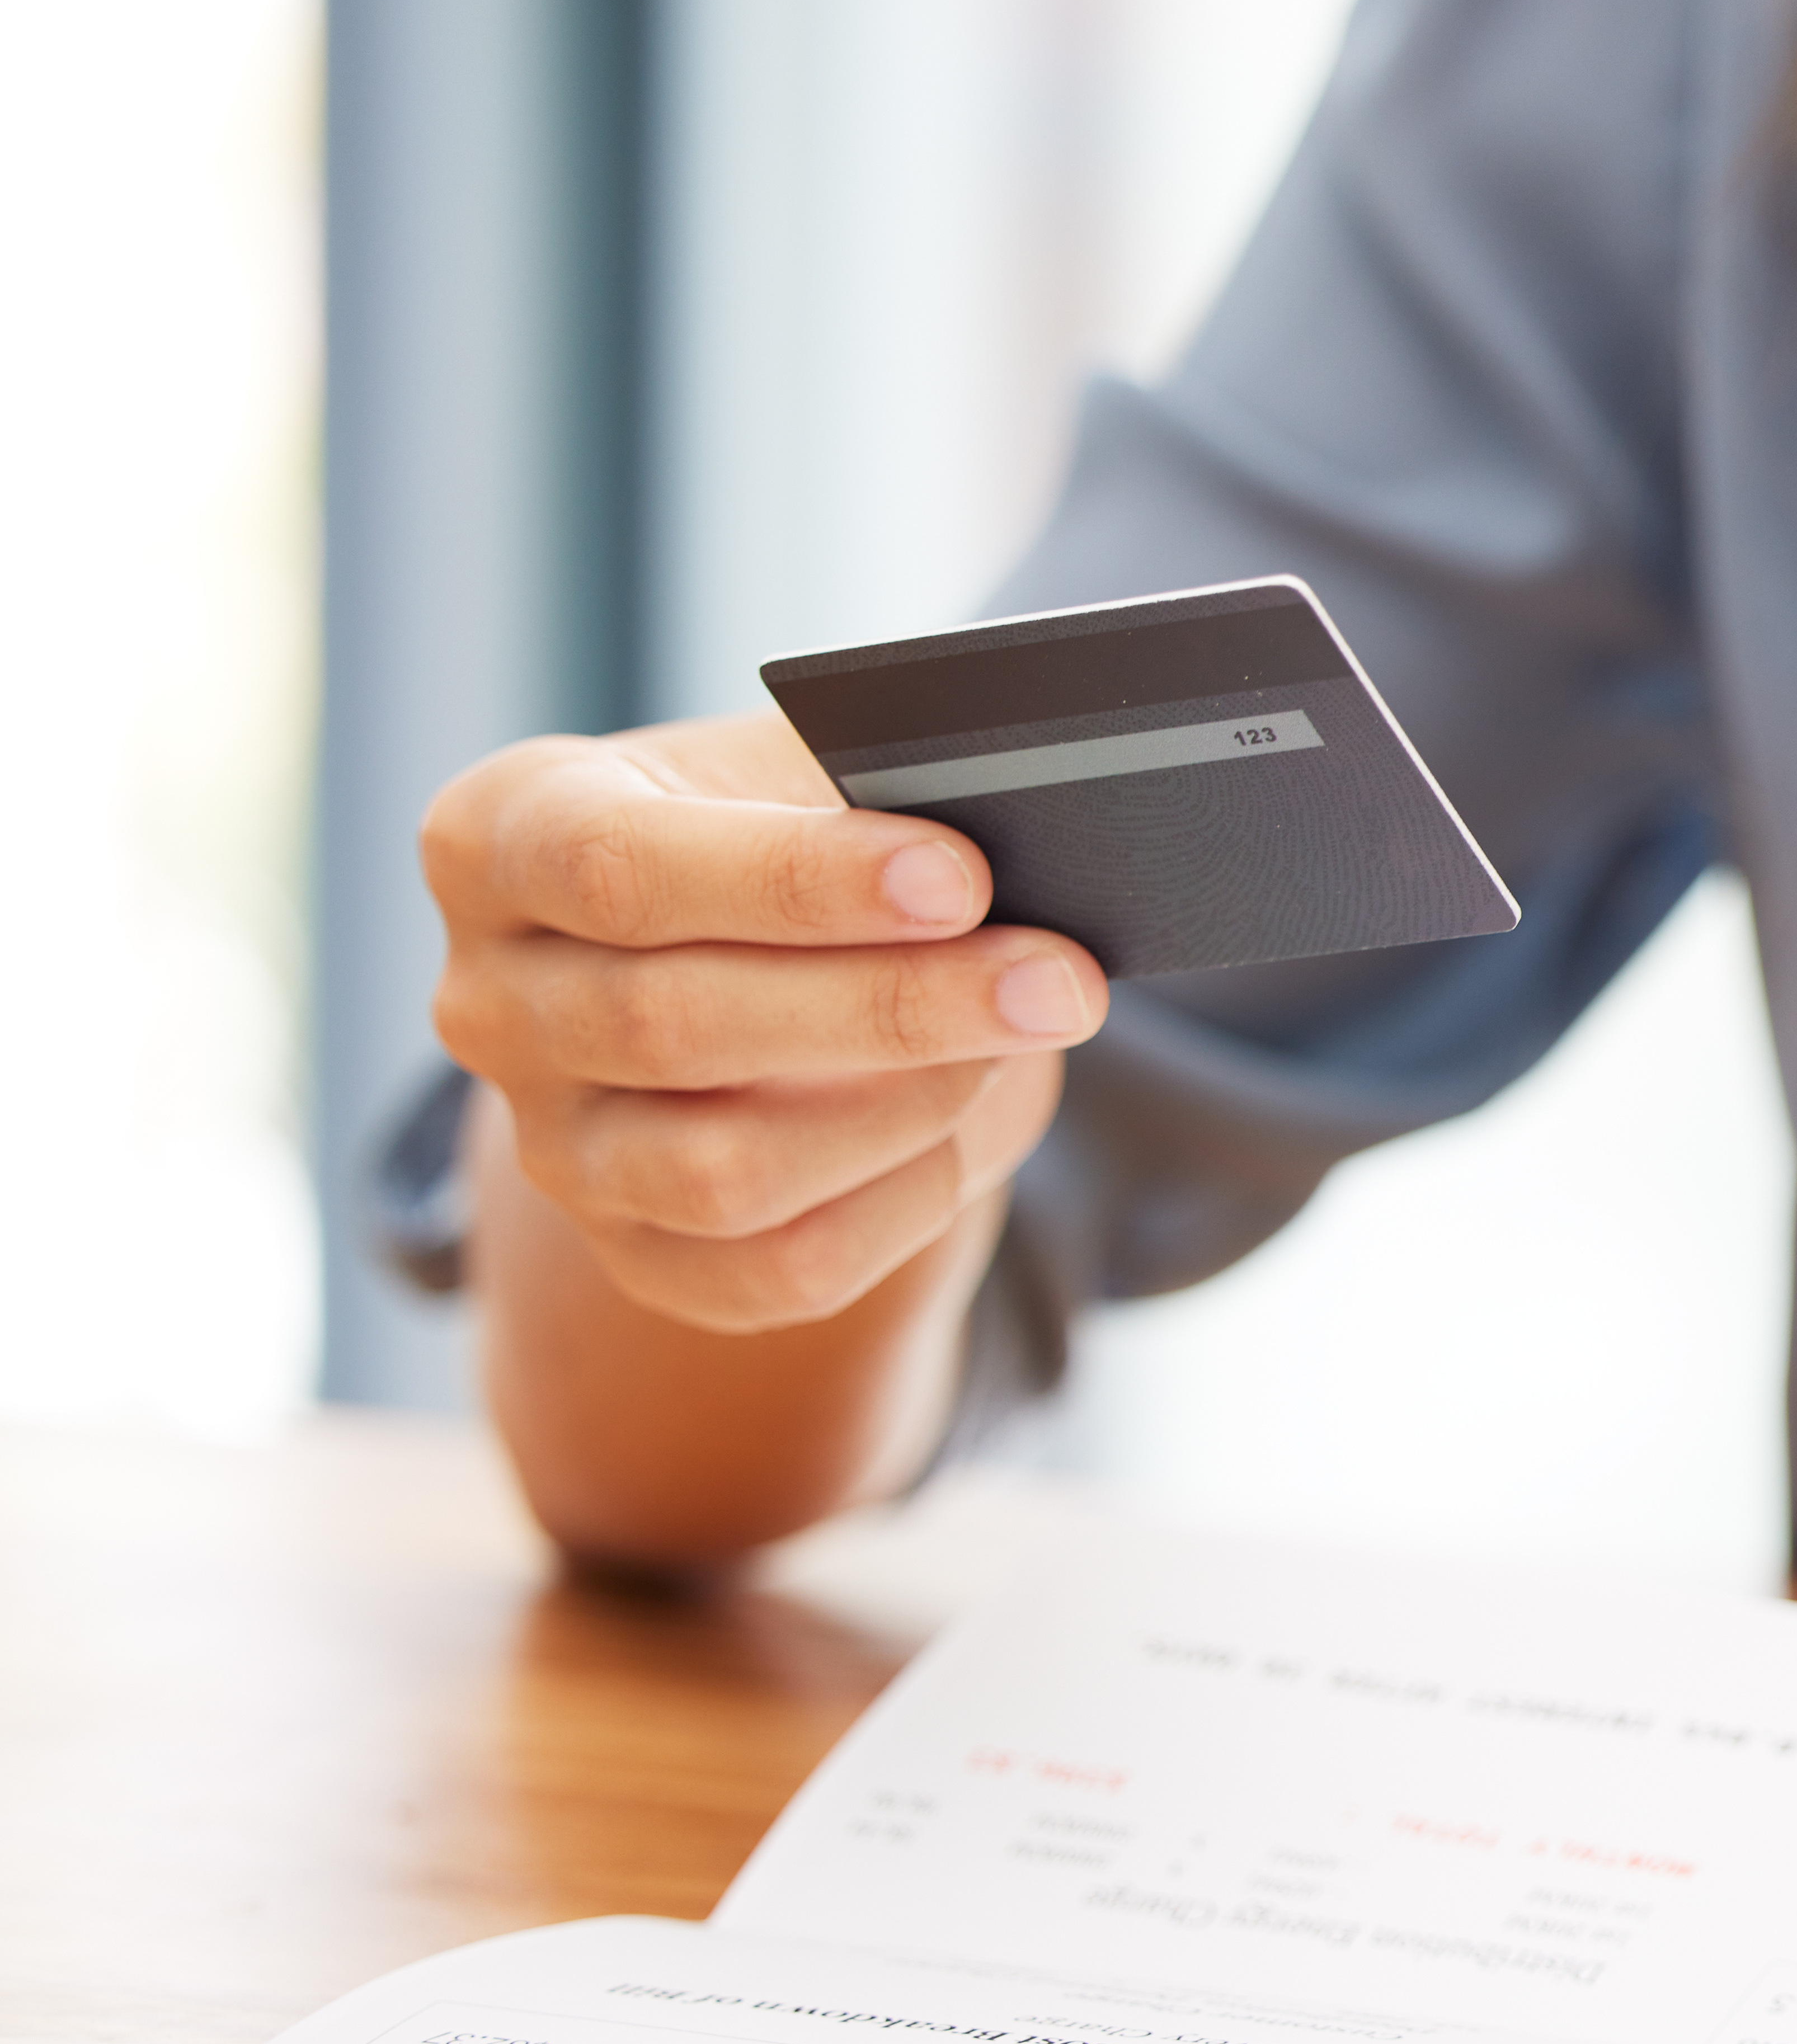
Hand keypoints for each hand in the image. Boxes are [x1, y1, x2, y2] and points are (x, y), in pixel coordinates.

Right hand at [424, 712, 1101, 1331]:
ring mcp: (551, 1148)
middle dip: (897, 1003)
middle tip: (1058, 978)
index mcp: (501, 838)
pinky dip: (902, 1202)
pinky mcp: (639, 1258)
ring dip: (908, 1106)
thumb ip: (873, 789)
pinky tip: (969, 1128)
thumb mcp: (804, 775)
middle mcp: (490, 1003)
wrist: (758, 971)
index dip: (795, 878)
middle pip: (677, 1024)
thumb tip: (1019, 832)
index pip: (618, 865)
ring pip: (723, 1168)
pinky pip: (779, 1269)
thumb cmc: (785, 842)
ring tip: (1022, 1035)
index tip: (960, 876)